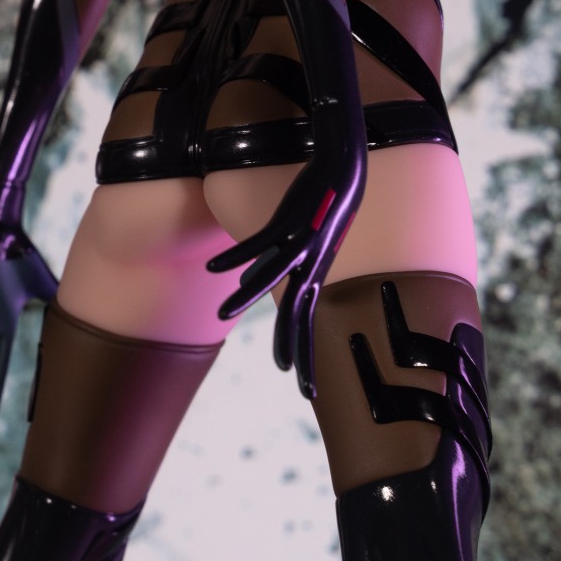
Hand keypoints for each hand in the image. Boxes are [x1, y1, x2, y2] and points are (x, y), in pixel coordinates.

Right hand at [205, 148, 363, 397]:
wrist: (344, 169)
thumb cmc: (323, 205)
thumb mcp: (304, 242)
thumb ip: (281, 263)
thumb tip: (253, 278)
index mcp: (316, 274)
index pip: (309, 324)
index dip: (307, 356)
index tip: (308, 390)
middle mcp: (311, 265)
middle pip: (299, 314)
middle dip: (296, 348)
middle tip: (293, 380)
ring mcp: (301, 243)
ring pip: (272, 277)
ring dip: (246, 296)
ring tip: (222, 314)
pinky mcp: (289, 219)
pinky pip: (259, 242)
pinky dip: (235, 256)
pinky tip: (215, 267)